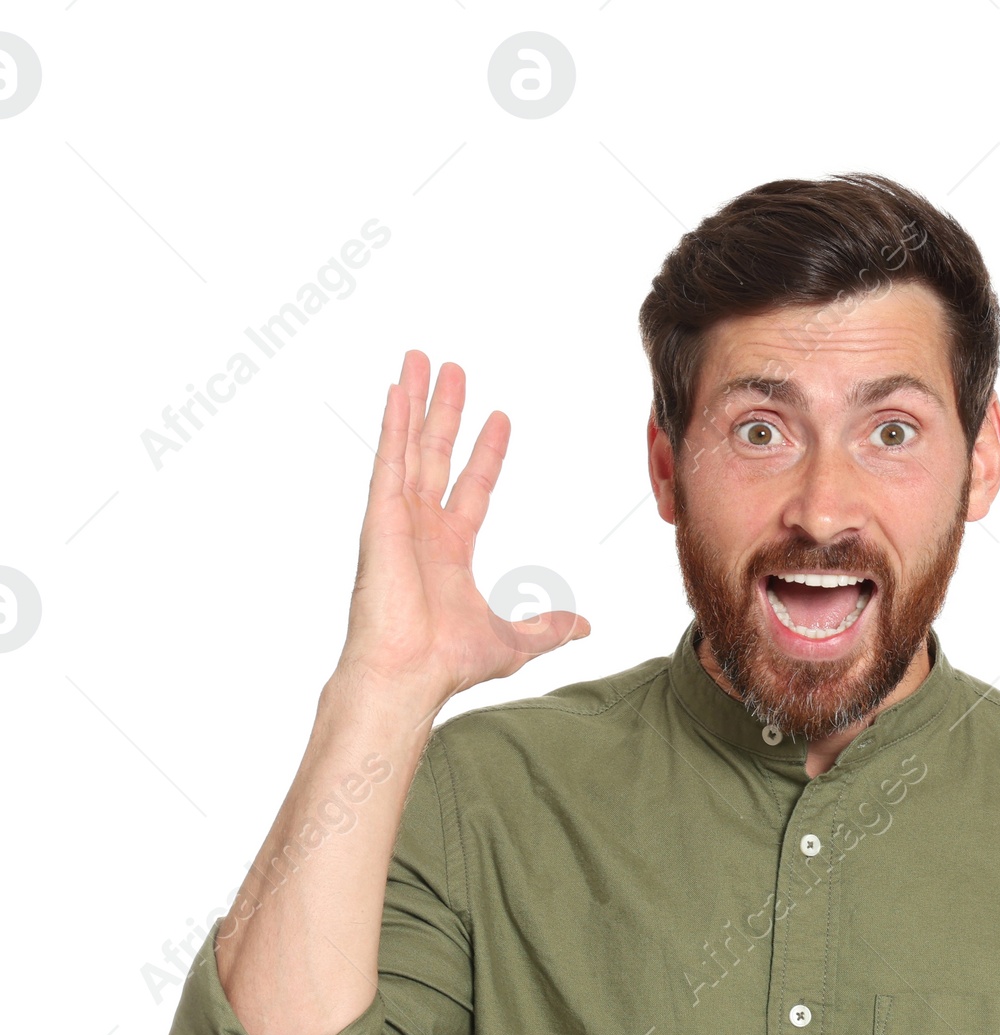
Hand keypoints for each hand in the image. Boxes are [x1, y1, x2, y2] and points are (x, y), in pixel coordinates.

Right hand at [336, 350, 588, 710]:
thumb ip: (547, 628)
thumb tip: (584, 627)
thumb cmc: (448, 663)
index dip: (485, 453)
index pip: (472, 487)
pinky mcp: (380, 517)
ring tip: (421, 359)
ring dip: (415, 402)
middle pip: (436, 455)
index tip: (499, 418)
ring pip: (408, 446)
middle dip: (445, 412)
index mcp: (449, 550)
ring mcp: (398, 519)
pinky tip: (398, 389)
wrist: (409, 675)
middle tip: (452, 370)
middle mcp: (421, 528)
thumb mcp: (514, 641)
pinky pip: (388, 460)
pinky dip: (393, 424)